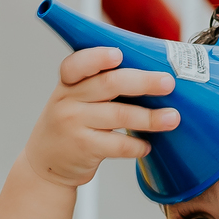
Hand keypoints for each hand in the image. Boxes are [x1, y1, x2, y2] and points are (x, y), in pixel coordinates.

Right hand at [23, 46, 178, 189]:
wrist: (45, 164)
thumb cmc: (72, 123)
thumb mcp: (75, 98)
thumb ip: (101, 83)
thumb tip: (153, 73)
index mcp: (69, 82)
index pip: (77, 64)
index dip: (97, 57)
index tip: (119, 54)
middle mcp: (67, 100)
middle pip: (109, 84)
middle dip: (143, 82)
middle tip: (168, 83)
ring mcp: (73, 124)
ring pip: (119, 115)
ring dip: (150, 117)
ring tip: (173, 118)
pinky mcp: (82, 148)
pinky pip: (116, 144)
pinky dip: (136, 145)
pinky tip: (147, 145)